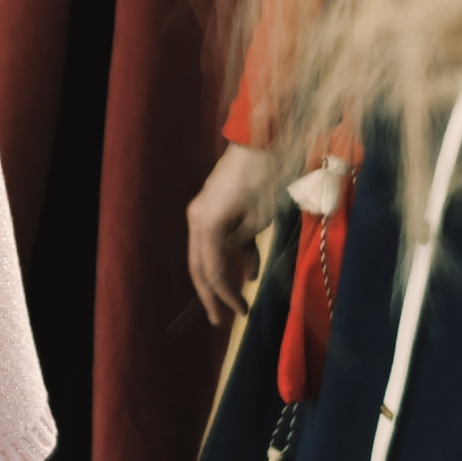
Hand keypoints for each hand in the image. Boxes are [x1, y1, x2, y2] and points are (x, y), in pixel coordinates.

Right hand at [187, 141, 279, 328]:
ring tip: (234, 302)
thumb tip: (237, 264)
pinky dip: (232, 255)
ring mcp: (201, 212)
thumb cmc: (265, 177)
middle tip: (220, 320)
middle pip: (199, 267)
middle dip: (211, 295)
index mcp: (206, 226)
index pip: (212, 271)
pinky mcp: (211, 206)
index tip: (239, 314)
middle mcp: (197, 220)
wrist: (261, 139)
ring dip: (222, 276)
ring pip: (206, 254)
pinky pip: (217, 239)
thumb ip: (243, 245)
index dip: (225, 296)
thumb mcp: (259, 218)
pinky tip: (250, 271)